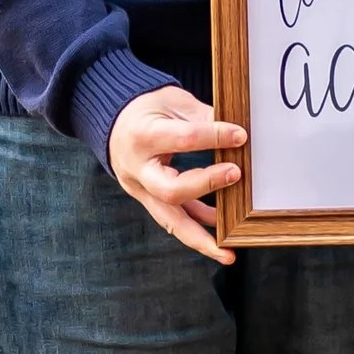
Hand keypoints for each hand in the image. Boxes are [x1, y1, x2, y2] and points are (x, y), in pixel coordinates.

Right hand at [108, 87, 244, 263]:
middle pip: (170, 190)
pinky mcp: (147, 200)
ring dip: (200, 239)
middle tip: (235, 175)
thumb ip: (202, 117)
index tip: (240, 136)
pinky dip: (197, 227)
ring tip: (227, 253)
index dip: (215, 136)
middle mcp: (138, 168)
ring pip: (169, 220)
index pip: (184, 139)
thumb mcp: (171, 101)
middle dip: (206, 186)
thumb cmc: (146, 109)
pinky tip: (221, 231)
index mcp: (143, 134)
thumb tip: (237, 135)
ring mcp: (139, 189)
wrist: (113, 123)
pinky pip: (173, 219)